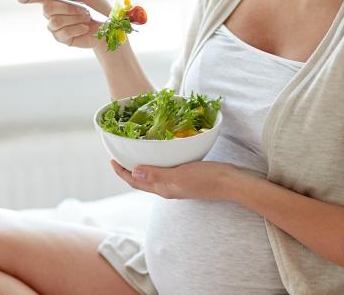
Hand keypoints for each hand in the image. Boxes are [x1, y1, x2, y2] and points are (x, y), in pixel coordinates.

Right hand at [17, 0, 111, 48]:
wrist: (108, 25)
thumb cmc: (94, 7)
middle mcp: (50, 13)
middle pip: (47, 8)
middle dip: (68, 8)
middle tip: (83, 9)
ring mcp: (54, 27)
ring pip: (55, 21)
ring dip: (75, 17)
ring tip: (86, 18)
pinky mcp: (62, 38)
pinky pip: (64, 32)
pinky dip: (78, 28)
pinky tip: (84, 27)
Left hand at [110, 160, 246, 200]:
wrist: (231, 183)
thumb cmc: (207, 178)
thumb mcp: (179, 175)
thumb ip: (157, 175)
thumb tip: (134, 171)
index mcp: (163, 189)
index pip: (136, 182)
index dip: (122, 173)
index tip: (112, 160)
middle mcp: (168, 189)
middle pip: (142, 181)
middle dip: (128, 170)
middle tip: (120, 155)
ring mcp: (178, 184)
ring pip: (153, 177)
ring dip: (142, 167)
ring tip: (135, 153)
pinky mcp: (187, 178)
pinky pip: (165, 172)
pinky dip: (157, 164)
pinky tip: (160, 155)